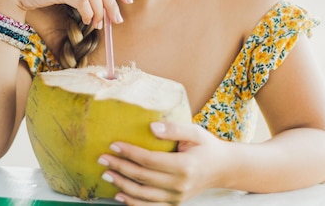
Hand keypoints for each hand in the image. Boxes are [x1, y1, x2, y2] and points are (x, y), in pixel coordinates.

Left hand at [98, 122, 229, 204]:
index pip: (150, 160)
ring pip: (143, 195)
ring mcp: (177, 198)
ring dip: (122, 185)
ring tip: (106, 174)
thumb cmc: (206, 146)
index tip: (114, 144)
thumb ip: (174, 129)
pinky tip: (119, 195)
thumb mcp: (195, 132)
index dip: (130, 153)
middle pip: (143, 177)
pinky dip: (133, 203)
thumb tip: (151, 127)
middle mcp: (180, 185)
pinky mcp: (175, 204)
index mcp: (185, 166)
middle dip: (120, 167)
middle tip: (102, 158)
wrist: (222, 168)